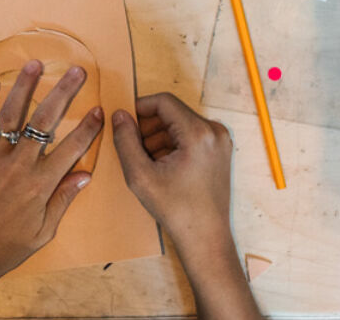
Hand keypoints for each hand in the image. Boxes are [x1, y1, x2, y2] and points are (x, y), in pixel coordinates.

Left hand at [0, 61, 105, 319]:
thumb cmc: (6, 248)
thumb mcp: (43, 231)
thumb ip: (63, 200)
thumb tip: (84, 175)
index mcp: (40, 185)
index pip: (71, 149)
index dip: (87, 128)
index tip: (99, 110)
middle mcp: (18, 166)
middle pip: (44, 122)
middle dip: (63, 94)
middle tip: (77, 71)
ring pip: (10, 116)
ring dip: (24, 87)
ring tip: (35, 63)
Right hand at [112, 93, 236, 259]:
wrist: (206, 238)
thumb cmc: (176, 210)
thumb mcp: (140, 175)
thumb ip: (125, 140)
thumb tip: (119, 114)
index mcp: (199, 133)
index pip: (163, 101)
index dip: (139, 107)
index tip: (124, 122)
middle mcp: (215, 131)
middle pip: (172, 112)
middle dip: (149, 126)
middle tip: (133, 146)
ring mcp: (220, 141)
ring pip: (180, 123)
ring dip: (159, 135)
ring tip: (146, 160)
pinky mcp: (220, 151)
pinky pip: (190, 135)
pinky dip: (173, 144)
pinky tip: (161, 166)